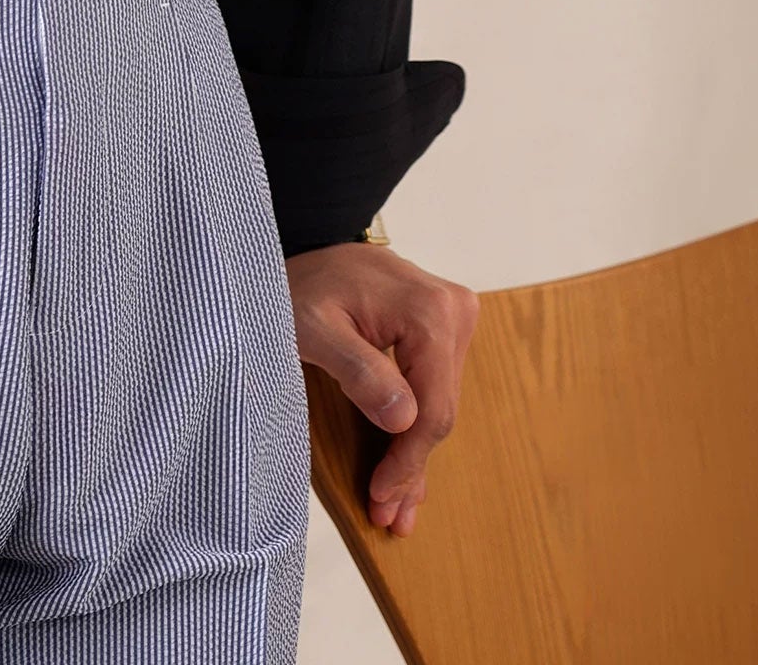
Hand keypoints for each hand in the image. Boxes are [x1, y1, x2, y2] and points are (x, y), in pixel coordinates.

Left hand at [285, 241, 478, 538]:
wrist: (308, 244)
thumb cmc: (303, 282)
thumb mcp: (315, 327)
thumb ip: (359, 370)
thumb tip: (404, 420)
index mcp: (429, 312)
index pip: (431, 406)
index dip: (408, 460)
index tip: (382, 497)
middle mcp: (454, 311)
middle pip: (439, 410)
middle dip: (410, 464)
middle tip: (387, 514)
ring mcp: (454, 318)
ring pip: (440, 404)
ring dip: (416, 454)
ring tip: (397, 506)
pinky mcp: (444, 327)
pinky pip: (435, 387)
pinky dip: (418, 426)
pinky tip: (408, 467)